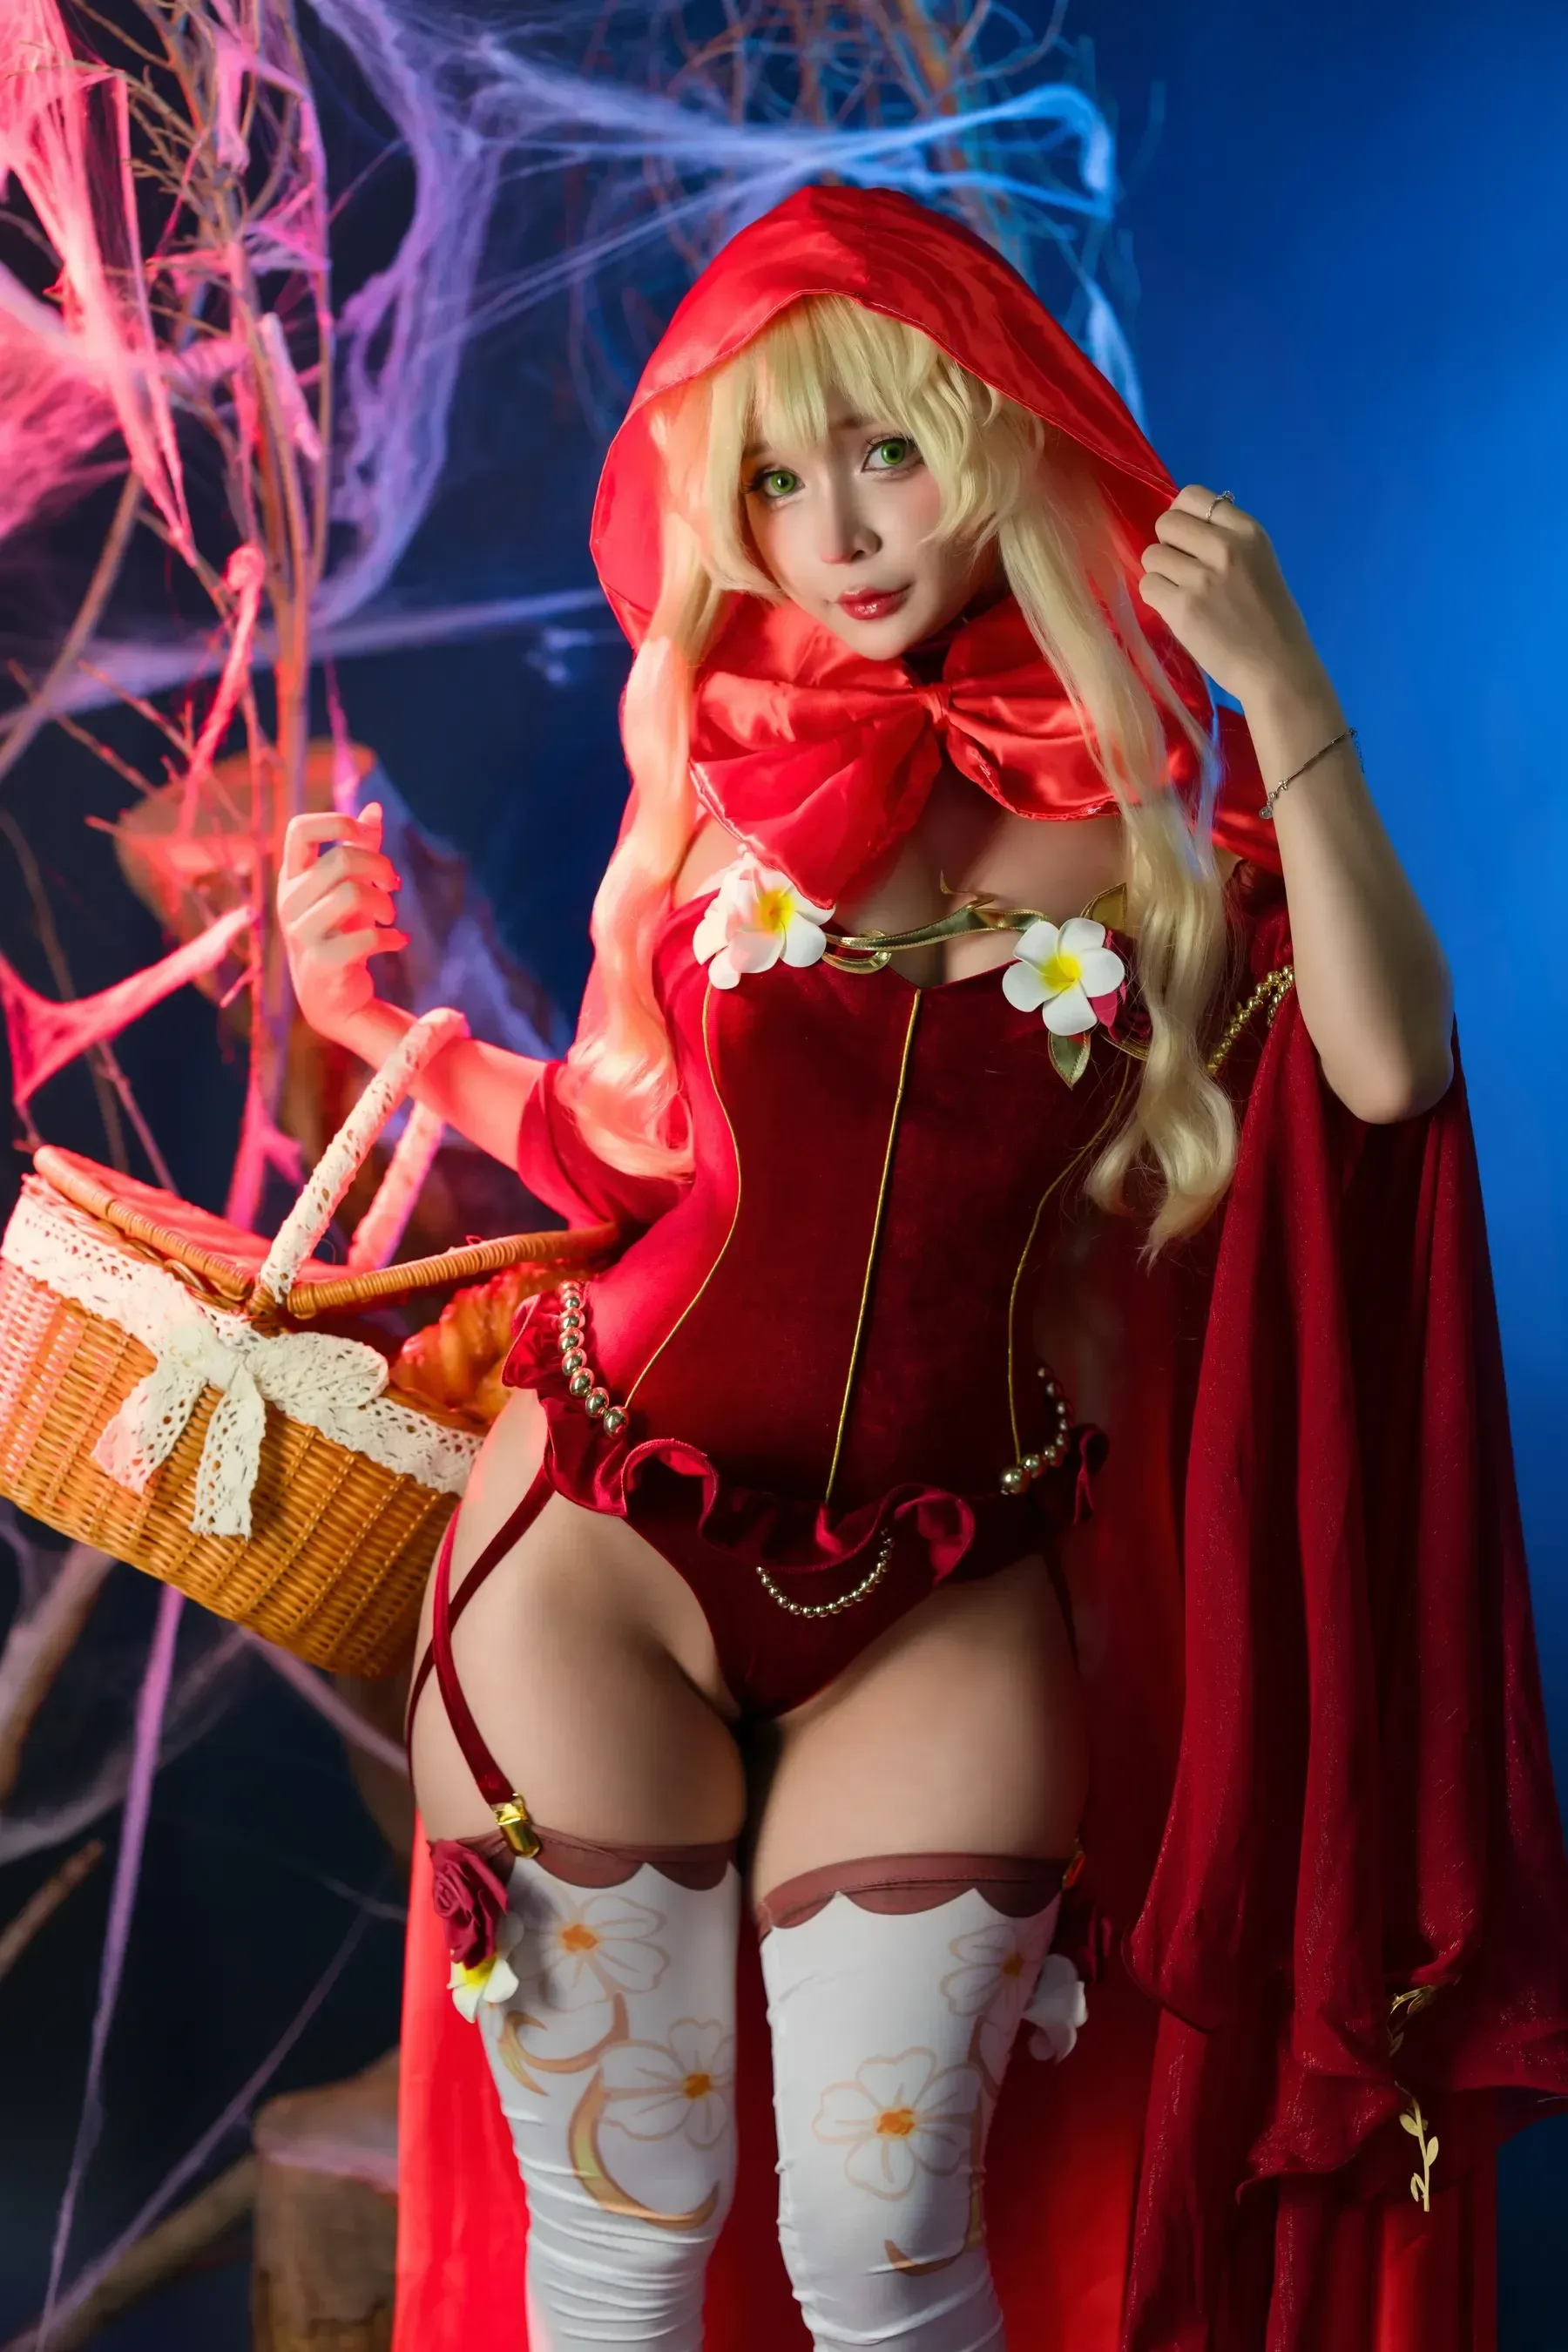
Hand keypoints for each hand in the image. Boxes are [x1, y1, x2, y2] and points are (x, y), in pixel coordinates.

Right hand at [276, 800, 408, 1039]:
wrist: (332, 999)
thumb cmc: (340, 933)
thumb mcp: (348, 888)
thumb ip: (359, 848)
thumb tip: (374, 808)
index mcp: (292, 878)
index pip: (300, 829)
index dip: (338, 822)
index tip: (367, 837)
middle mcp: (289, 902)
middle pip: (341, 859)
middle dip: (379, 866)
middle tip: (393, 884)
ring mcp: (301, 934)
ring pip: (353, 894)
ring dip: (384, 903)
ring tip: (391, 917)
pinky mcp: (320, 963)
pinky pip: (364, 938)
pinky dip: (390, 939)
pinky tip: (397, 942)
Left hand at [1135, 485, 1323, 709]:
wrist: (1277, 668)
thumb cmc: (1271, 620)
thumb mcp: (1259, 563)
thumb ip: (1226, 543)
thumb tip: (1183, 532)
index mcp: (1248, 530)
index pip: (1193, 496)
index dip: (1182, 516)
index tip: (1187, 539)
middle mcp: (1225, 546)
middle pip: (1166, 521)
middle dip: (1167, 544)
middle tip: (1182, 571)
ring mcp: (1201, 576)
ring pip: (1152, 555)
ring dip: (1160, 574)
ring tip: (1182, 594)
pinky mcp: (1182, 606)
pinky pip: (1148, 585)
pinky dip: (1156, 598)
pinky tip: (1177, 611)